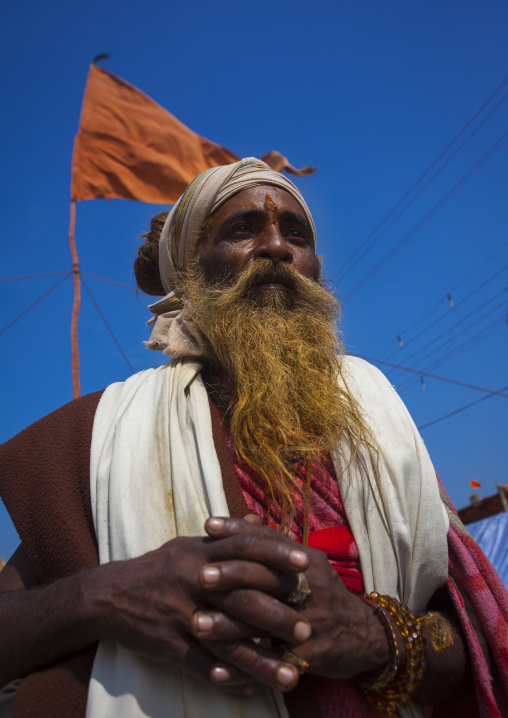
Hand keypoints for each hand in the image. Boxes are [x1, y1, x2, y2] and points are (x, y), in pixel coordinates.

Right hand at [92, 526, 311, 694]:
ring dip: (261, 661)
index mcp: (200, 552)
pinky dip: (226, 679)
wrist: (108, 596)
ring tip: (291, 676)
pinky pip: (201, 665)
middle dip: (277, 615)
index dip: (276, 554)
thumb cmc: (157, 568)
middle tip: (308, 630)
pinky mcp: (168, 644)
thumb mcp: (189, 545)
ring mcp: (181, 614)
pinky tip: (250, 689)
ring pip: (227, 641)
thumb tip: (260, 522)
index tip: (307, 563)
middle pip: (241, 597)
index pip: (244, 547)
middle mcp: (193, 580)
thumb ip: (226, 537)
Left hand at [200, 517, 388, 679]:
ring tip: (197, 623)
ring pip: (265, 620)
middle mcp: (309, 586)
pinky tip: (218, 668)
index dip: (238, 531)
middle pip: (266, 576)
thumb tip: (245, 519)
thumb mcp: (308, 565)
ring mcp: (311, 620)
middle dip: (231, 575)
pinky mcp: (312, 654)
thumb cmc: (324, 594)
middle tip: (199, 576)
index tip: (207, 526)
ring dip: (229, 624)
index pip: (269, 540)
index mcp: (306, 561)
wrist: (366, 635)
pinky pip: (273, 661)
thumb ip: (276, 546)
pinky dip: (245, 666)